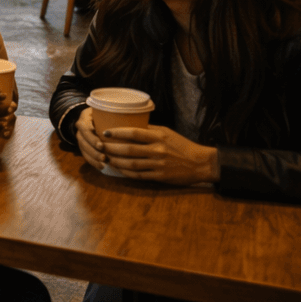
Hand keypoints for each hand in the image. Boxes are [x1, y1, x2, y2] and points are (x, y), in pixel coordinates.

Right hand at [74, 105, 107, 168]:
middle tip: (104, 158)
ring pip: (83, 150)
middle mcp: (80, 129)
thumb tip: (130, 118)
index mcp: (84, 119)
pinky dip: (93, 162)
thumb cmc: (103, 113)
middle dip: (93, 151)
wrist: (92, 117)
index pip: (85, 129)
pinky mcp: (83, 146)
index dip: (92, 138)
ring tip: (103, 164)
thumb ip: (112, 113)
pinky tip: (102, 166)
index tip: (101, 145)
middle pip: (83, 142)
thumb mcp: (104, 110)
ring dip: (93, 158)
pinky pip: (85, 155)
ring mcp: (80, 138)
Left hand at [101, 124, 219, 184]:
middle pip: (129, 149)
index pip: (134, 133)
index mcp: (159, 137)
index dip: (118, 132)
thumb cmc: (182, 146)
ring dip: (116, 161)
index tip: (105, 132)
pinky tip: (118, 169)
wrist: (201, 163)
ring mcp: (159, 164)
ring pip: (132, 164)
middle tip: (99, 146)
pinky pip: (139, 175)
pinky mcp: (160, 177)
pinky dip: (127, 172)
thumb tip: (130, 125)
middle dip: (111, 148)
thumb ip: (149, 130)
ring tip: (105, 158)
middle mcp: (158, 150)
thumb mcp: (167, 133)